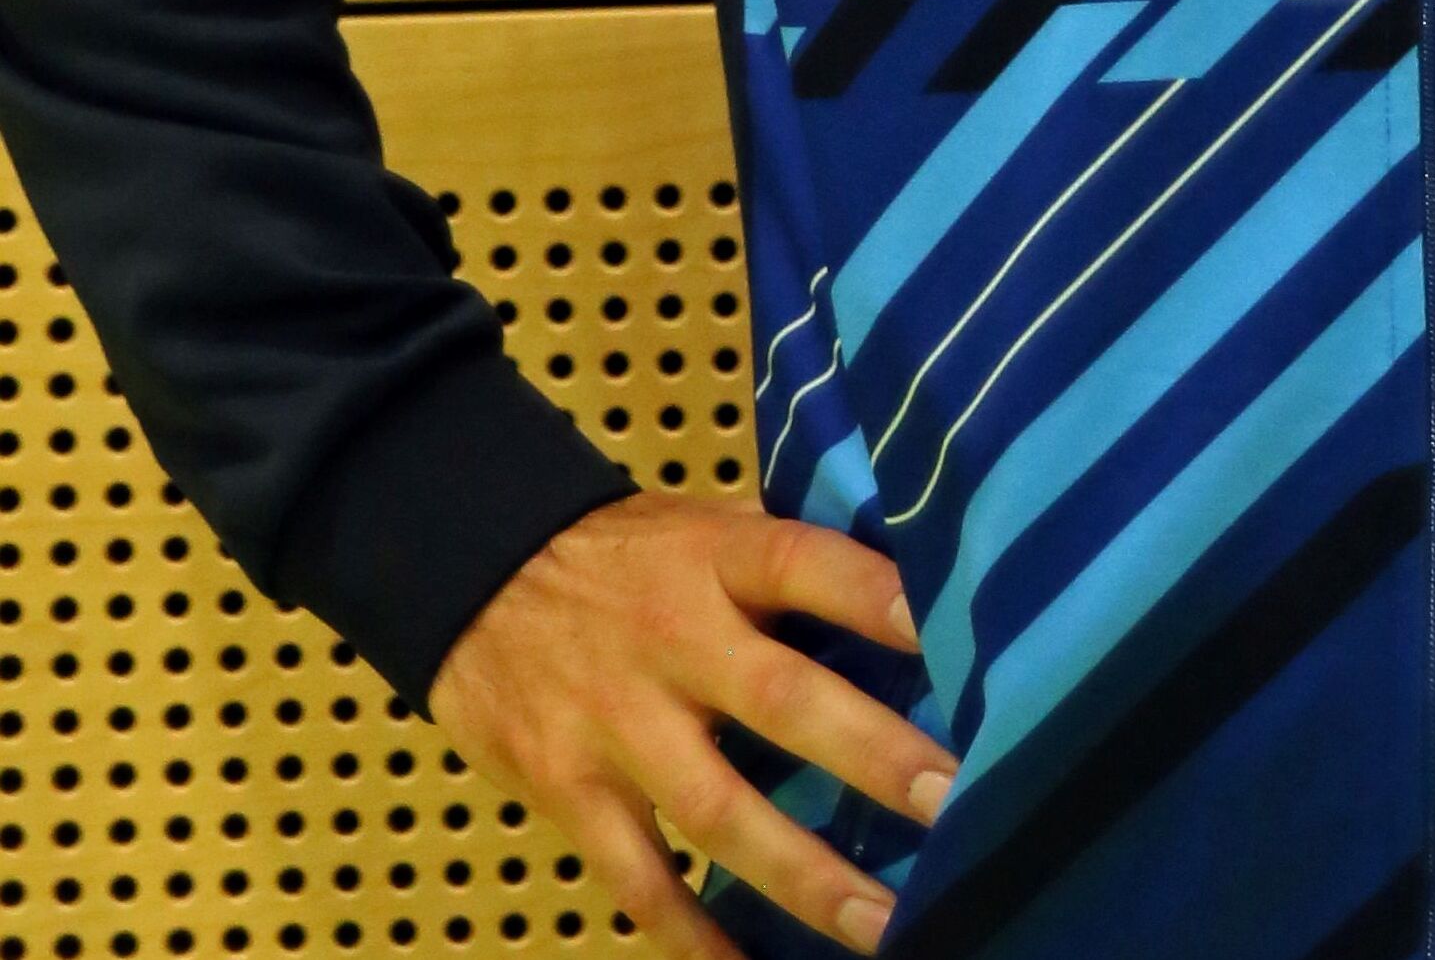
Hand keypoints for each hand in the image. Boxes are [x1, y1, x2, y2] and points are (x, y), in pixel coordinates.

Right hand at [428, 490, 957, 957]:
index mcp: (716, 558)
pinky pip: (638, 878)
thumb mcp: (702, 523)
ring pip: (719, 809)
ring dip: (804, 873)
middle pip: (782, 699)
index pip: (810, 565)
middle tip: (953, 802)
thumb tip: (911, 578)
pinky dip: (691, 932)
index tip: (955, 636)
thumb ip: (786, 556)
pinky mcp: (569, 791)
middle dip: (871, 754)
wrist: (471, 573)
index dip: (879, 598)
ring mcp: (618, 723)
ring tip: (882, 923)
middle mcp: (674, 640)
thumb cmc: (623, 554)